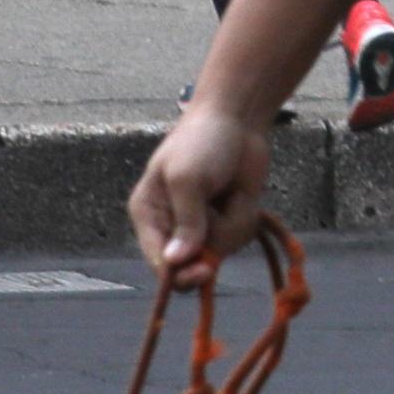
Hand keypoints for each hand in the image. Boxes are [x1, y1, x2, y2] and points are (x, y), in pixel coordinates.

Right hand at [130, 99, 273, 274]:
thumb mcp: (187, 179)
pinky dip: (244, 218)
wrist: (239, 119)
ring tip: (230, 194)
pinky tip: (240, 195)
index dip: (178, 273)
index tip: (204, 270)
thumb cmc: (203, 141)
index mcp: (149, 215)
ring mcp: (201, 225)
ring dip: (232, 225)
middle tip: (222, 239)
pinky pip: (238, 237)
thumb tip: (175, 262)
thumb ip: (185, 221)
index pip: (157, 261)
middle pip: (188, 267)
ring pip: (219, 252)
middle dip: (210, 253)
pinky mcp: (227, 220)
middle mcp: (171, 225)